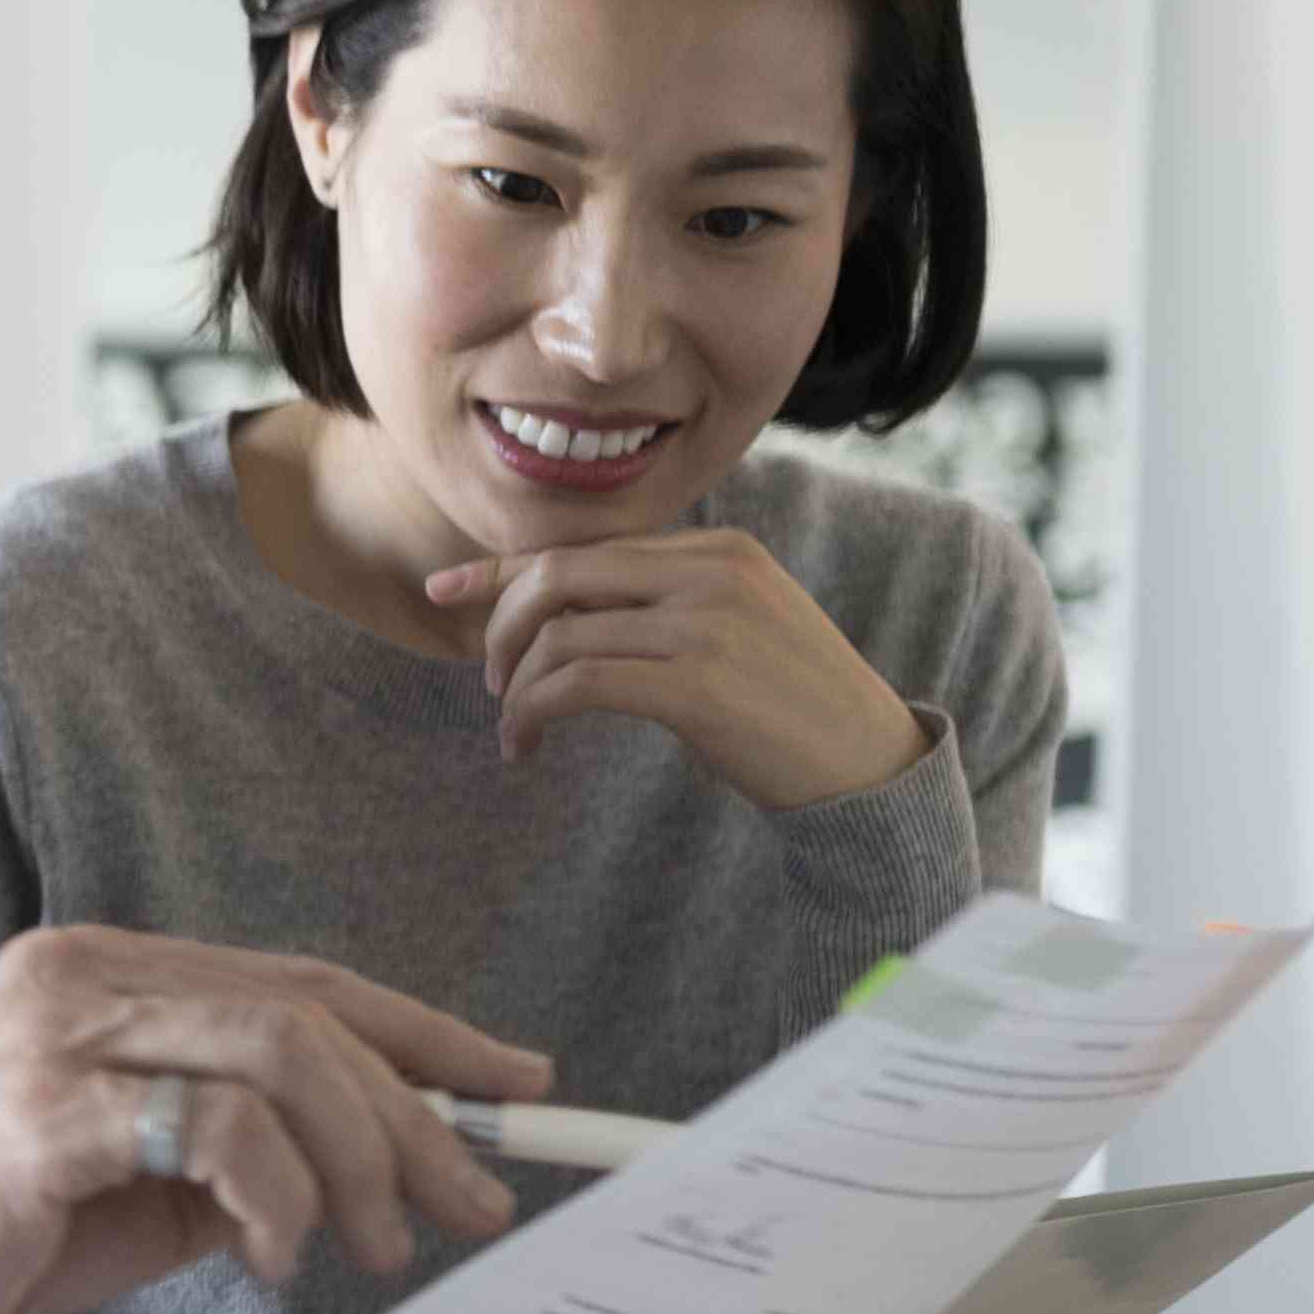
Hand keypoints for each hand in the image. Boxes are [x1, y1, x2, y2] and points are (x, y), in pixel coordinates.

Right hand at [0, 928, 542, 1313]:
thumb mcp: (134, 1184)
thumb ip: (236, 1152)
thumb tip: (381, 1166)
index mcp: (106, 973)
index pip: (303, 980)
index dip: (427, 1032)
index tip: (520, 1087)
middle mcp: (83, 973)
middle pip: (307, 1013)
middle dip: (419, 1113)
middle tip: (473, 1205)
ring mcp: (56, 1031)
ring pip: (277, 1052)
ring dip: (360, 1159)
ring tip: (379, 1247)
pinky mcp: (40, 1108)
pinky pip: (211, 1126)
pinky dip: (273, 1195)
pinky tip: (272, 1257)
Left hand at [420, 529, 925, 808]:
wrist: (869, 765)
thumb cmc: (790, 708)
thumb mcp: (732, 630)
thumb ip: (659, 606)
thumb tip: (555, 612)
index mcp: (719, 549)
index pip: (585, 547)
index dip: (503, 568)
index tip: (443, 590)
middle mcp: (711, 573)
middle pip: (557, 575)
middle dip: (501, 626)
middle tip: (491, 681)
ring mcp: (707, 626)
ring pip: (559, 635)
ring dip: (515, 687)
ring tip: (515, 727)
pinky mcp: (699, 686)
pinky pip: (578, 684)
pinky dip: (533, 713)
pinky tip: (527, 745)